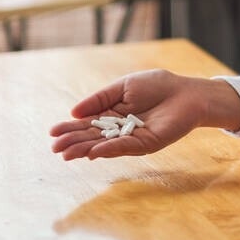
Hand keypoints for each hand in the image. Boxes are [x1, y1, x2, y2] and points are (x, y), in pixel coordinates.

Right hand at [49, 69, 239, 159]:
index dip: (70, 128)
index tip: (52, 133)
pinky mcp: (146, 143)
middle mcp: (120, 130)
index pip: (87, 124)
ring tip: (67, 153)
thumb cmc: (157, 86)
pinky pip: (125, 147)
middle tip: (55, 148)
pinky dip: (109, 150)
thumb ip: (100, 99)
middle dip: (73, 142)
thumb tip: (74, 112)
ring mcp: (132, 138)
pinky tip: (93, 152)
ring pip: (105, 146)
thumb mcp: (123, 87)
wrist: (187, 92)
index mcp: (113, 115)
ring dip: (85, 149)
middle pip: (92, 138)